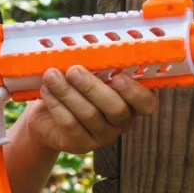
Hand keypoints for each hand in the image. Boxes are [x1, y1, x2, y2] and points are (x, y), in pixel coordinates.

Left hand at [24, 66, 157, 154]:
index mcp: (131, 101)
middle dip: (92, 87)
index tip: (118, 76)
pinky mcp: (80, 144)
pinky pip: (70, 124)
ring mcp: (102, 136)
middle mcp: (121, 122)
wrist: (47, 115)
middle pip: (115, 109)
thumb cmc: (74, 87)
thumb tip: (87, 48)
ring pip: (89, 115)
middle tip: (73, 71)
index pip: (146, 103)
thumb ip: (95, 67)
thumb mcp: (87, 75)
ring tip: (51, 75)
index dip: (135, 92)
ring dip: (67, 92)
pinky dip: (56, 104)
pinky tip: (46, 90)